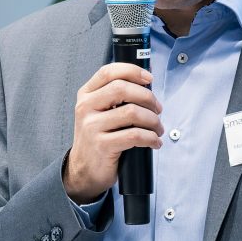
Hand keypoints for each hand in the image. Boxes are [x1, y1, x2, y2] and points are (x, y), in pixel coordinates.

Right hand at [64, 62, 163, 202]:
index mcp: (86, 95)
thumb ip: (116, 96)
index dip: (132, 71)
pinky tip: (154, 142)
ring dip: (153, 120)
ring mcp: (92, 126)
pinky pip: (135, 135)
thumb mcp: (99, 112)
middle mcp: (86, 107)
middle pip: (122, 89)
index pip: (108, 72)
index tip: (149, 79)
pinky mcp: (102, 145)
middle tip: (158, 109)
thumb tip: (146, 79)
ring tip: (157, 129)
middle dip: (147, 97)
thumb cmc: (99, 137)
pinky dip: (151, 138)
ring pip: (132, 112)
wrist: (84, 169)